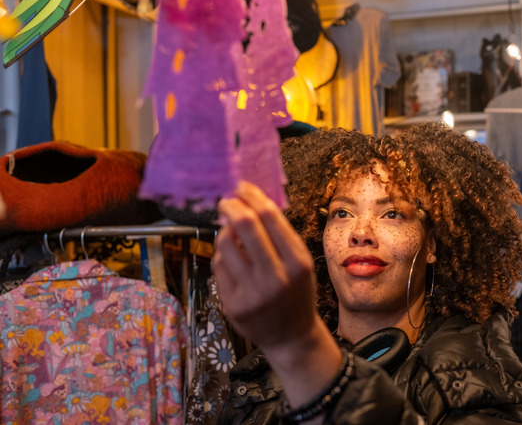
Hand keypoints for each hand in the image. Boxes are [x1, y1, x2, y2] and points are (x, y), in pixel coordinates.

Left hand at [213, 182, 343, 409]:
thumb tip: (249, 201)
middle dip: (231, 206)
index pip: (270, 217)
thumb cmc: (296, 293)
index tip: (242, 187)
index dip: (252, 196)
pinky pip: (218, 266)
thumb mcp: (300, 263)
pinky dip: (222, 255)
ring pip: (226, 244)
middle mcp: (276, 277)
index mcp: (298, 263)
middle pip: (245, 226)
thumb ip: (279, 236)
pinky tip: (230, 257)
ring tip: (230, 233)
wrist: (291, 336)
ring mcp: (253, 293)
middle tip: (226, 201)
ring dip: (224, 231)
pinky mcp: (234, 305)